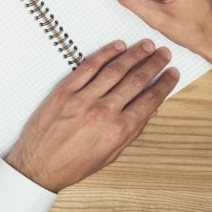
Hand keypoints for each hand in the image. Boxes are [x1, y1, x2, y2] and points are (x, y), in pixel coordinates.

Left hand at [6, 40, 178, 191]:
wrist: (39, 165)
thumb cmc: (73, 164)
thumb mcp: (111, 154)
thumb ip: (131, 130)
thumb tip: (149, 109)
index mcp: (118, 130)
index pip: (150, 100)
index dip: (164, 84)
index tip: (172, 74)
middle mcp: (103, 112)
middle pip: (135, 80)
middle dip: (153, 64)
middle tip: (163, 54)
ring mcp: (83, 98)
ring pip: (115, 69)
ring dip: (134, 55)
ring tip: (146, 46)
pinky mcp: (65, 90)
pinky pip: (88, 66)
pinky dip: (104, 54)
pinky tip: (117, 47)